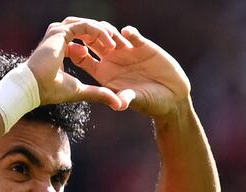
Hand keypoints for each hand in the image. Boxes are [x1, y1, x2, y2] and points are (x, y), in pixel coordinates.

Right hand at [26, 19, 131, 110]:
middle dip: (107, 37)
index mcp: (62, 49)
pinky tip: (110, 44)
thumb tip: (118, 105)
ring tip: (118, 44)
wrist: (34, 88)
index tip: (115, 56)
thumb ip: (97, 94)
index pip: (85, 40)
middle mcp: (60, 38)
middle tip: (123, 46)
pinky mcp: (61, 31)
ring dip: (105, 33)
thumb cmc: (51, 91)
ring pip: (88, 25)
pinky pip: (86, 26)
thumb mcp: (81, 91)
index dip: (101, 46)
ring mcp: (59, 32)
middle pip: (89, 30)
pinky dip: (99, 32)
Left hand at [29, 17, 191, 116]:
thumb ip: (127, 98)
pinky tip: (127, 35)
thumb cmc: (150, 103)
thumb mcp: (137, 101)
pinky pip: (131, 34)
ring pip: (109, 33)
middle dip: (87, 34)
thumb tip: (119, 104)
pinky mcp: (143, 45)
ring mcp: (126, 51)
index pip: (82, 58)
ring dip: (107, 32)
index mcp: (103, 73)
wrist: (172, 97)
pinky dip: (128, 32)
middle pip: (92, 41)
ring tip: (111, 39)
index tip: (73, 47)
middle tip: (86, 32)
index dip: (75, 51)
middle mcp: (112, 60)